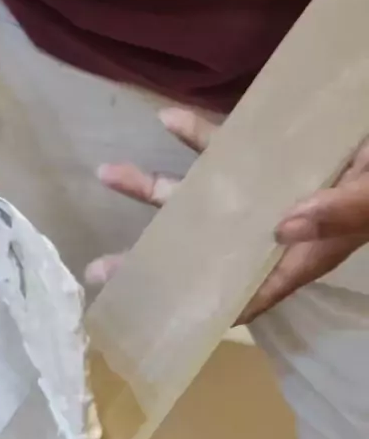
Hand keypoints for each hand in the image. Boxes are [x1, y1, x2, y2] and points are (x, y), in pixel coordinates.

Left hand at [85, 108, 368, 323]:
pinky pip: (222, 147)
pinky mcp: (265, 154)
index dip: (203, 309)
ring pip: (199, 195)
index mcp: (298, 255)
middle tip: (100, 271)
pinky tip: (166, 118)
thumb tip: (281, 225)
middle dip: (153, 257)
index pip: (245, 293)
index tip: (156, 320)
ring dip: (154, 186)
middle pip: (203, 249)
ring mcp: (263, 190)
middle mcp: (271, 228)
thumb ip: (338, 214)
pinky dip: (195, 134)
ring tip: (108, 173)